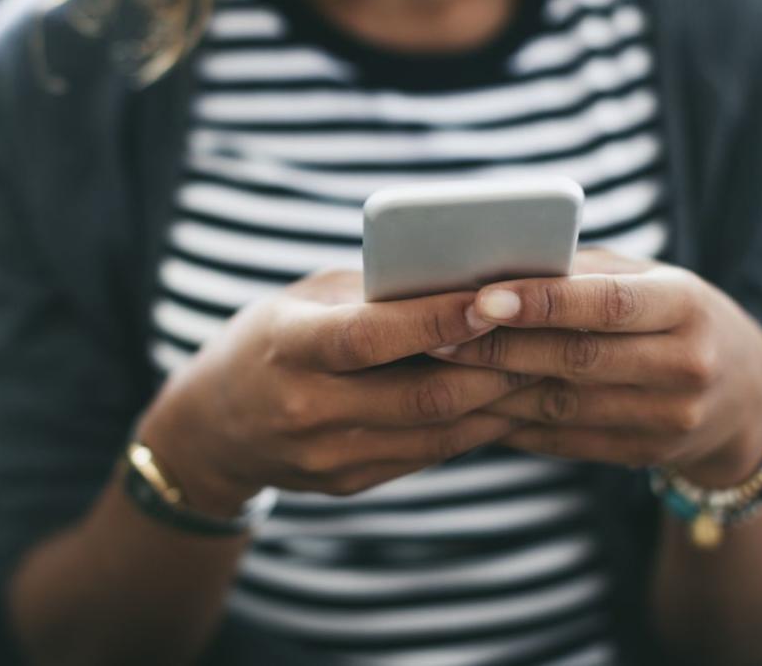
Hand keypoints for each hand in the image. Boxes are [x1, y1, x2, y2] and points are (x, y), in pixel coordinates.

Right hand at [138, 270, 533, 514]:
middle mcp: (306, 410)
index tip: (495, 298)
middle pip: (422, 394)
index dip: (437, 321)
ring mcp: (327, 456)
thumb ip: (372, 295)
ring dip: (498, 401)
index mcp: (288, 349)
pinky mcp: (348, 482)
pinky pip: (427, 455)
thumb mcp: (304, 301)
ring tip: (544, 367)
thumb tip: (463, 280)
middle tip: (550, 337)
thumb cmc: (268, 341)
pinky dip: (472, 427)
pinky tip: (505, 400)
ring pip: (436, 432)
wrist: (211, 429)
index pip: (371, 337)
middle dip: (495, 366)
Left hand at [429, 250, 761, 487]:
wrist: (744, 395)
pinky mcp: (645, 453)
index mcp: (686, 306)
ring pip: (563, 406)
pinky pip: (564, 441)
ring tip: (441, 368)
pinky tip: (470, 405)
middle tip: (436, 336)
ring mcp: (669, 418)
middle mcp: (685, 365)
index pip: (607, 304)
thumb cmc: (674, 315)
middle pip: (577, 359)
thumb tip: (495, 263)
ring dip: (495, 389)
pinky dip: (513, 424)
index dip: (542, 303)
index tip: (480, 297)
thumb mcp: (651, 280)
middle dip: (500, 348)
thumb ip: (583, 272)